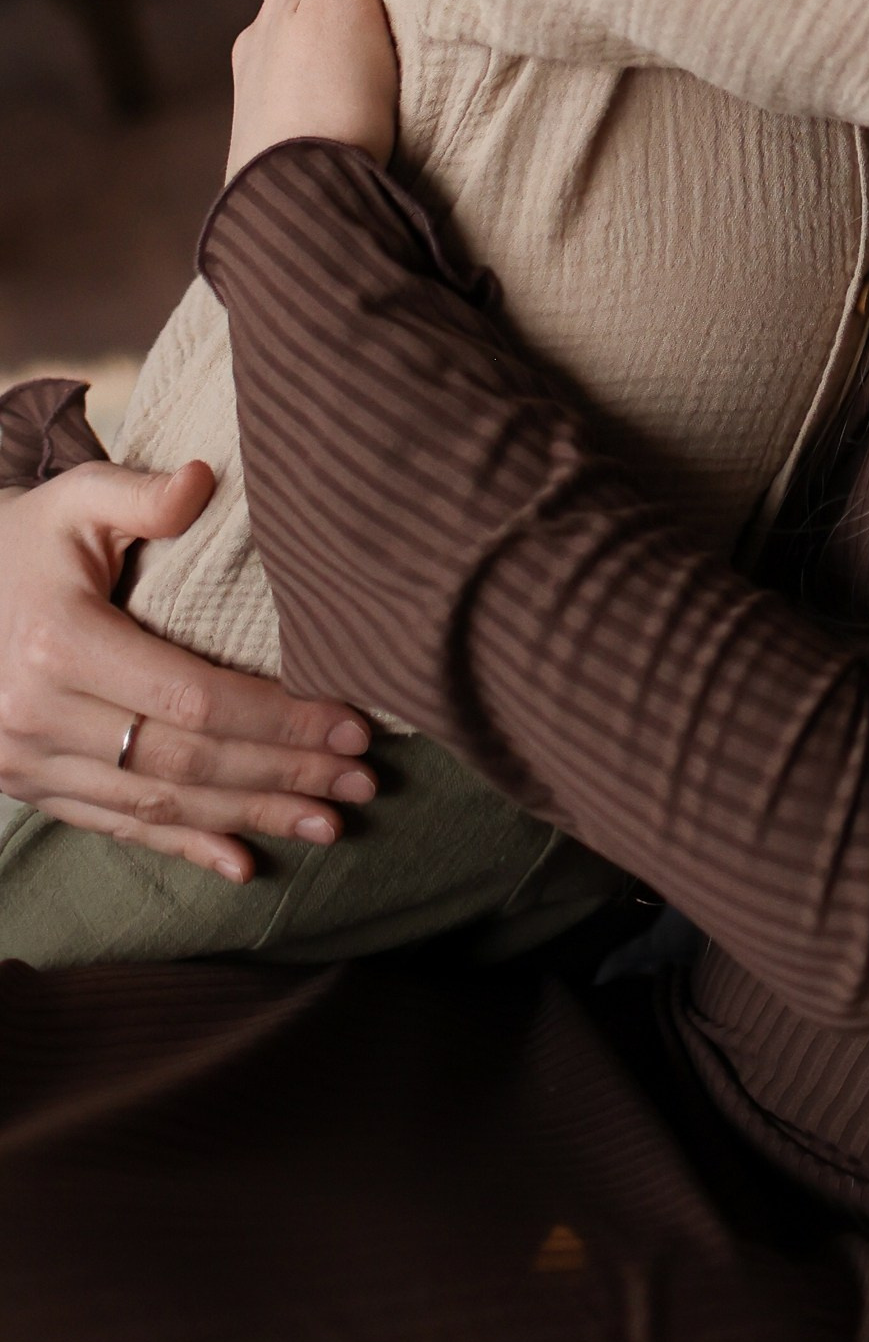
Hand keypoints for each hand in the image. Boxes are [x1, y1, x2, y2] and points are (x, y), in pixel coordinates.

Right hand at [0, 458, 373, 878]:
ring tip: (329, 822)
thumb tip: (203, 479)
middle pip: (185, 762)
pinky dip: (182, 845)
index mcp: (60, 645)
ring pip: (156, 804)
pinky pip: (114, 825)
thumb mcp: (74, 499)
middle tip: (362, 781)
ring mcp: (27, 762)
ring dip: (248, 817)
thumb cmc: (25, 541)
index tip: (351, 726)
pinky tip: (243, 861)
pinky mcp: (27, 785)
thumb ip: (140, 493)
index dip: (278, 719)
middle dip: (282, 775)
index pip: (192, 699)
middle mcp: (37, 716)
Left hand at [226, 0, 398, 177]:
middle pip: (321, 10)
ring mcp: (259, 95)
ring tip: (389, 87)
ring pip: (314, 59)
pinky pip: (311, 104)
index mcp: (278, 2)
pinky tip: (359, 125)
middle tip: (410, 37)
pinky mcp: (269, 142)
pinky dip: (335, 103)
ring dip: (346, 64)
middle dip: (359, 17)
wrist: (300, 203)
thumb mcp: (345, 0)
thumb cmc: (332, 96)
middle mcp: (258, 42)